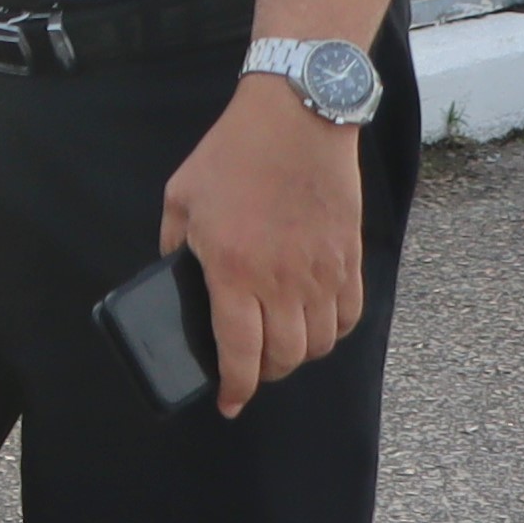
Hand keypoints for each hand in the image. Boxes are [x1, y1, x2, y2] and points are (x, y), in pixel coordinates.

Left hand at [157, 78, 367, 417]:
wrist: (296, 118)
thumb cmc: (233, 155)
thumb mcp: (181, 199)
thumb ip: (174, 247)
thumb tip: (178, 280)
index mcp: (233, 270)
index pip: (239, 352)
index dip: (235, 388)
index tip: (229, 404)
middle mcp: (282, 280)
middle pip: (283, 357)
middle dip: (263, 374)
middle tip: (249, 368)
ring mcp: (321, 272)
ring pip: (319, 343)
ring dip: (298, 355)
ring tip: (279, 346)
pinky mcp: (349, 259)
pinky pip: (348, 316)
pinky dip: (332, 331)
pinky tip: (314, 323)